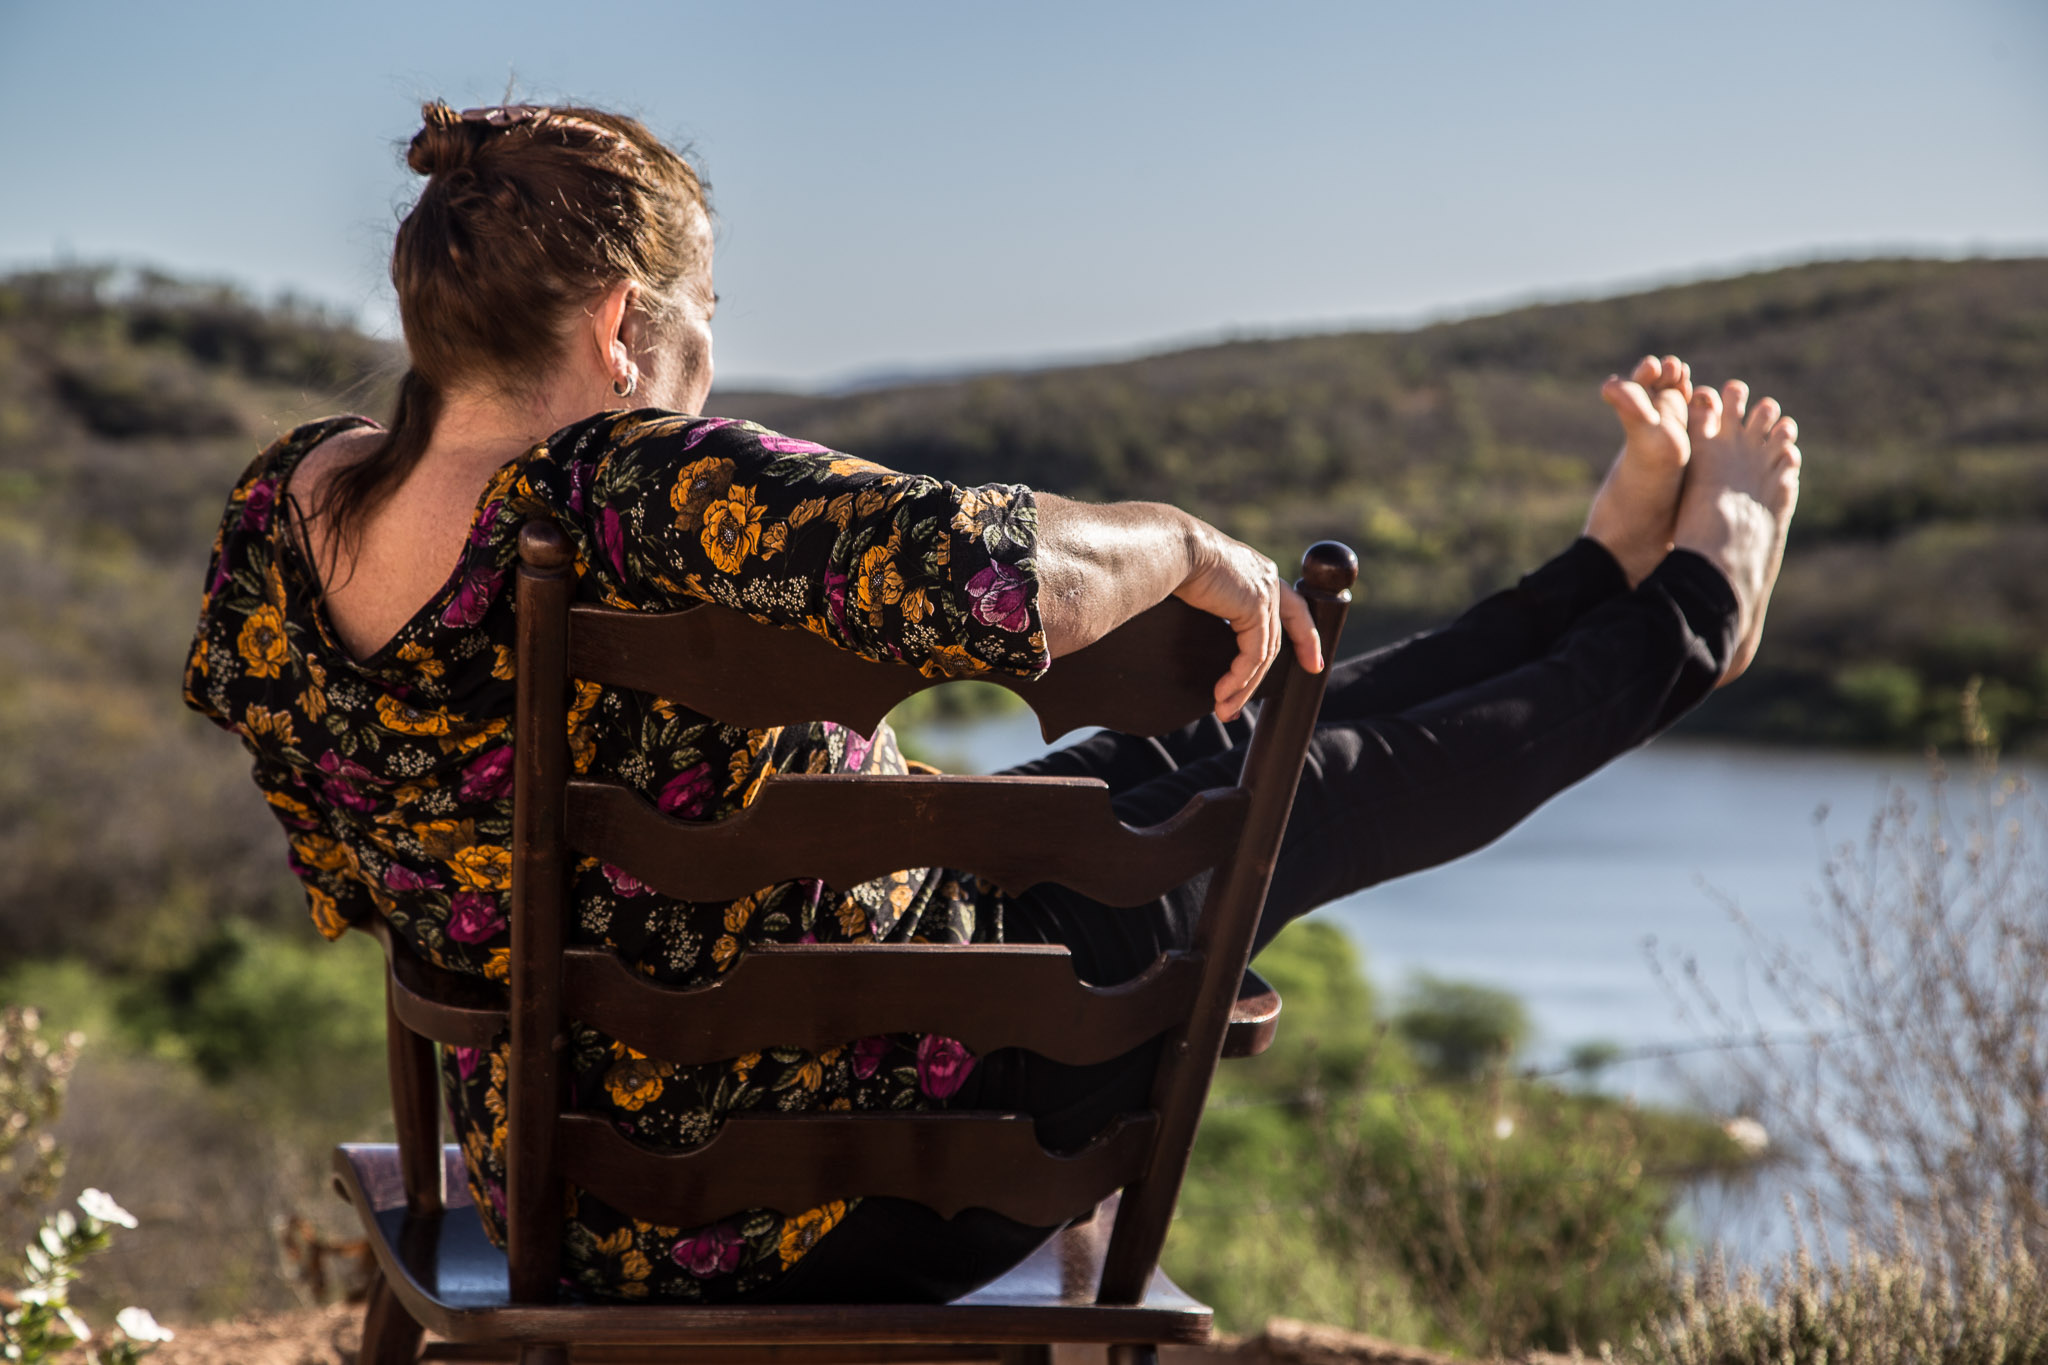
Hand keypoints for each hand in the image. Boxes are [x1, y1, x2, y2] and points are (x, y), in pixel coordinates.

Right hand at [1175, 522, 1324, 719]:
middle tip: (1242, 704)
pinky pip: (1253, 655)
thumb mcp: (1206, 586)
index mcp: (1258, 573)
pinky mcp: (1255, 608)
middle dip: (1264, 677)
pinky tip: (1223, 692)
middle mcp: (1267, 581)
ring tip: (1224, 708)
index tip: (1313, 663)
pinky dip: (1238, 678)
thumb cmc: (1177, 562)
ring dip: (1243, 686)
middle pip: (1278, 639)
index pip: (1293, 609)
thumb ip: (1219, 603)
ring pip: (1264, 654)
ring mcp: (1265, 594)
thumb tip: (1211, 622)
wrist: (1173, 548)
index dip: (1305, 637)